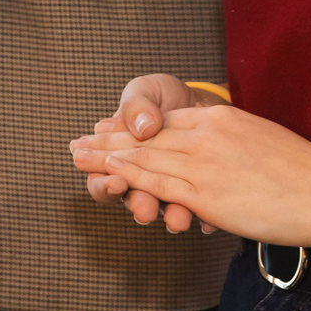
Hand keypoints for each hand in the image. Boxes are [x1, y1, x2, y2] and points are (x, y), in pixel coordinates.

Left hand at [71, 104, 310, 247]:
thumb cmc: (299, 170)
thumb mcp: (253, 135)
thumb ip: (223, 136)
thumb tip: (204, 140)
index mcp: (217, 118)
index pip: (161, 121)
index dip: (126, 127)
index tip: (99, 129)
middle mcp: (205, 135)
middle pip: (144, 136)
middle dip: (105, 140)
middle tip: (73, 143)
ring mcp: (204, 163)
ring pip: (144, 157)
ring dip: (106, 157)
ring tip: (77, 156)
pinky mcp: (207, 193)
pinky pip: (160, 181)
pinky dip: (130, 175)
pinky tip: (110, 171)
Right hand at [77, 73, 209, 228]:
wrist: (202, 100)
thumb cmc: (165, 97)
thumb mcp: (146, 90)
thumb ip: (137, 105)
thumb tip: (143, 129)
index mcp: (117, 155)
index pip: (100, 178)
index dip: (103, 184)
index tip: (115, 182)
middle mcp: (140, 177)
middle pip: (132, 200)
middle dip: (138, 204)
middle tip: (143, 209)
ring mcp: (170, 186)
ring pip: (166, 209)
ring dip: (171, 215)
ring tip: (178, 220)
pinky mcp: (199, 190)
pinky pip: (201, 209)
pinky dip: (206, 215)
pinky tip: (210, 221)